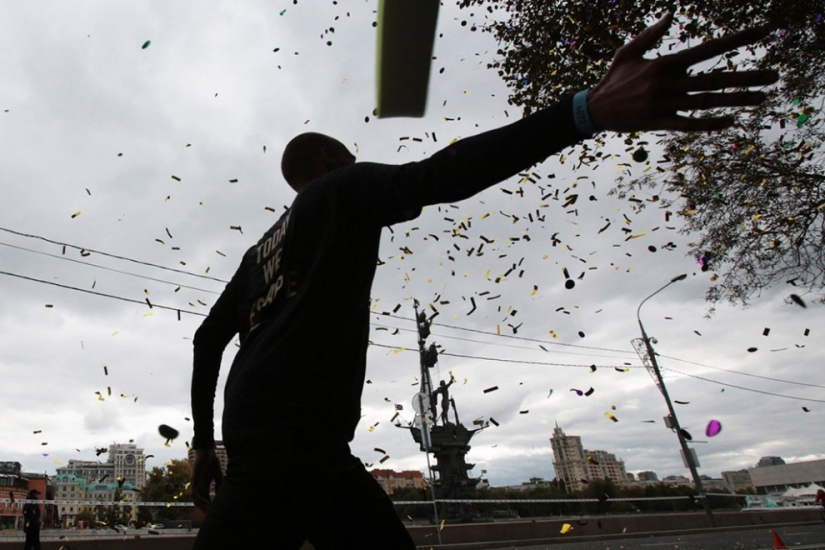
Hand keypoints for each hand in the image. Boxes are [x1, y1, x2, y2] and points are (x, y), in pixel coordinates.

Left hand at [190, 448, 222, 512]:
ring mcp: (195, 483)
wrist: (207, 451)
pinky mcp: (194, 478)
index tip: (214, 511)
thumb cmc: (211, 462)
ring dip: (200, 504)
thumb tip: (220, 495)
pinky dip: (197, 497)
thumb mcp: (218, 475)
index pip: (205, 498)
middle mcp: (198, 486)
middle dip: (204, 508)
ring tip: (207, 508)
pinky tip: (203, 500)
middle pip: (199, 501)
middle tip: (210, 513)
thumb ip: (218, 485)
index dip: (208, 505)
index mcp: (204, 485)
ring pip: (195, 498)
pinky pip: (193, 490)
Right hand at [587, 12, 778, 132]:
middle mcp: (668, 84)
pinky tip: (731, 121)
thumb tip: (672, 13)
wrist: (593, 110)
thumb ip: (652, 33)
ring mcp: (665, 105)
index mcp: (664, 63)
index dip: (736, 41)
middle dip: (747, 76)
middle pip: (715, 78)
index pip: (708, 49)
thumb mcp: (629, 51)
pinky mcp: (660, 123)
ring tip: (763, 98)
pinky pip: (690, 124)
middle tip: (774, 75)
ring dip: (738, 100)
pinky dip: (711, 123)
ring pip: (708, 102)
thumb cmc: (613, 78)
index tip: (762, 33)